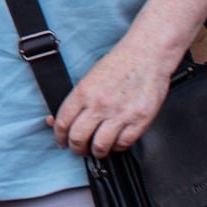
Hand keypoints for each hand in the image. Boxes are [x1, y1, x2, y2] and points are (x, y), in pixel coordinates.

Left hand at [51, 42, 172, 157]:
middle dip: (75, 148)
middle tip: (78, 149)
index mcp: (83, 92)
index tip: (61, 141)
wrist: (147, 55)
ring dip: (97, 152)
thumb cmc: (120, 63)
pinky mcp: (139, 120)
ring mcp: (120, 114)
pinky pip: (124, 144)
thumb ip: (77, 100)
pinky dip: (118, 147)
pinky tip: (116, 142)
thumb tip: (60, 119)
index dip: (59, 136)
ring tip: (98, 150)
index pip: (63, 123)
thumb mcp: (90, 77)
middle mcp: (99, 105)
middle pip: (78, 138)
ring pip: (100, 146)